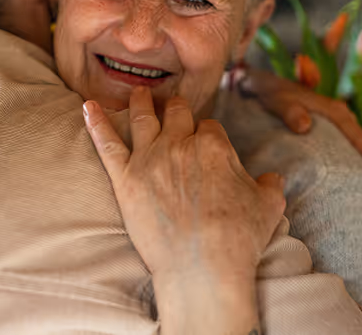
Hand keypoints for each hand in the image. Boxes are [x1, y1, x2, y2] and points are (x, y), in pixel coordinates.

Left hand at [83, 86, 284, 333]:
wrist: (201, 267)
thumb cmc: (239, 238)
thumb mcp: (269, 206)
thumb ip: (270, 185)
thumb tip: (274, 179)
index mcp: (214, 145)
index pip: (209, 126)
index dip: (208, 134)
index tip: (206, 141)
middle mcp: (179, 144)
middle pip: (175, 114)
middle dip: (176, 109)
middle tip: (172, 107)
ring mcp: (149, 160)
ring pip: (141, 118)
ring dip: (139, 102)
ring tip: (137, 94)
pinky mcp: (125, 180)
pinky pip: (106, 144)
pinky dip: (96, 123)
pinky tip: (87, 107)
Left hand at [237, 67, 361, 209]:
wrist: (260, 85)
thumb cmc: (269, 94)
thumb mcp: (277, 100)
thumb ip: (289, 111)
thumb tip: (305, 126)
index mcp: (335, 112)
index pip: (360, 139)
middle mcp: (341, 119)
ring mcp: (335, 128)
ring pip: (359, 154)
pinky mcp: (327, 135)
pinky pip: (347, 154)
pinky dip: (355, 171)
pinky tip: (356, 191)